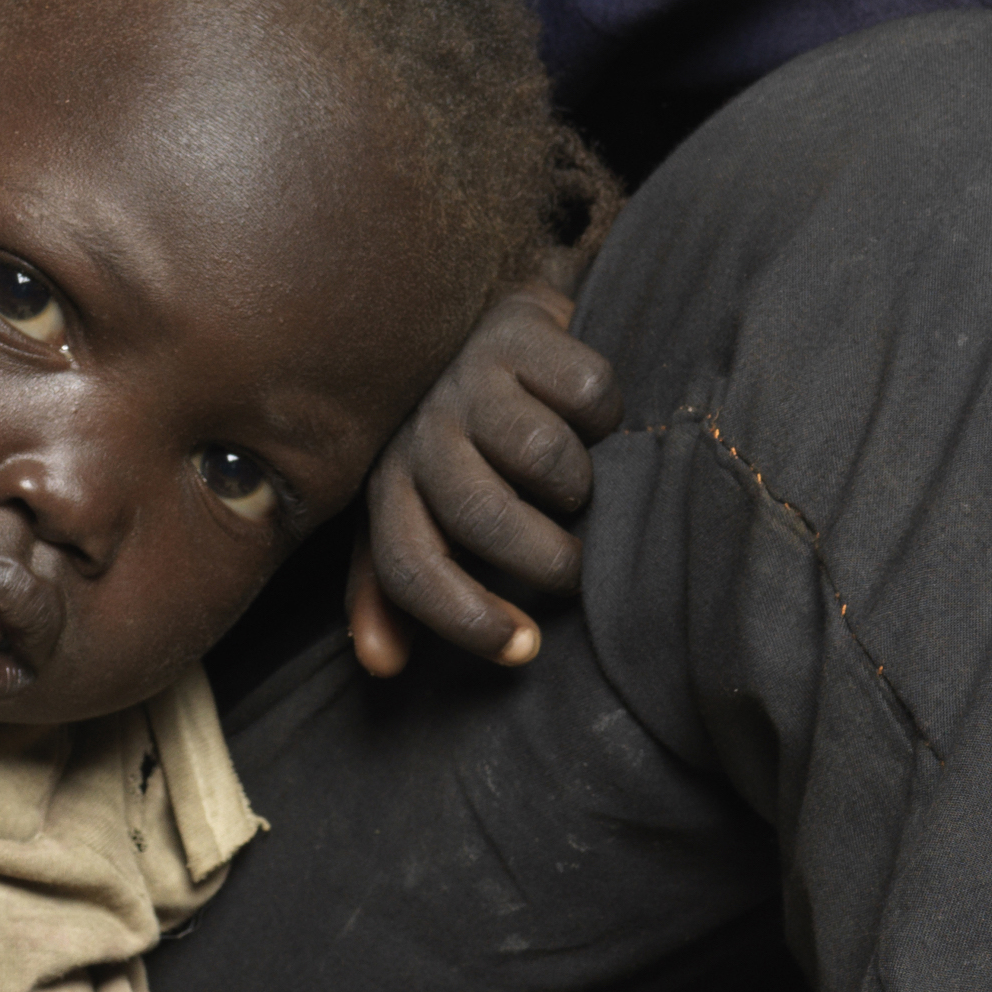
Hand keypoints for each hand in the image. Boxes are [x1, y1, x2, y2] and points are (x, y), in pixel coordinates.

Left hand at [346, 275, 615, 674]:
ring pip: (545, 456)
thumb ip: (399, 589)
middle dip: (545, 558)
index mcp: (390, 482)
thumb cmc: (463, 447)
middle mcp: (422, 428)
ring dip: (581, 485)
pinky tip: (594, 422)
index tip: (524, 648)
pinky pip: (590, 395)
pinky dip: (608, 418)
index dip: (464, 617)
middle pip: (482, 515)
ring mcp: (471, 374)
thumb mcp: (419, 513)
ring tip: (583, 485)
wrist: (488, 326)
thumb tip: (382, 666)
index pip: (407, 564)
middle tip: (574, 567)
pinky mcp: (524, 327)